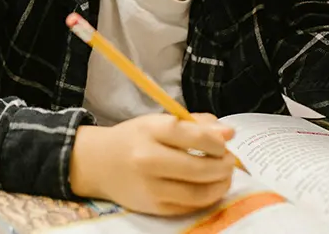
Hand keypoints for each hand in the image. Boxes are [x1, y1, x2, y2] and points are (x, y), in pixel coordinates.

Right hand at [69, 114, 236, 215]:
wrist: (98, 164)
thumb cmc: (134, 139)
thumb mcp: (159, 122)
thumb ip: (195, 124)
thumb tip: (229, 134)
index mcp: (150, 131)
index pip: (194, 136)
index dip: (217, 142)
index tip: (224, 143)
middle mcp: (148, 159)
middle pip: (199, 168)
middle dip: (224, 165)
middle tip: (229, 161)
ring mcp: (150, 187)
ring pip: (199, 192)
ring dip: (220, 185)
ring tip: (224, 176)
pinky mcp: (154, 207)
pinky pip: (190, 206)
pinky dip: (206, 198)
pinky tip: (209, 188)